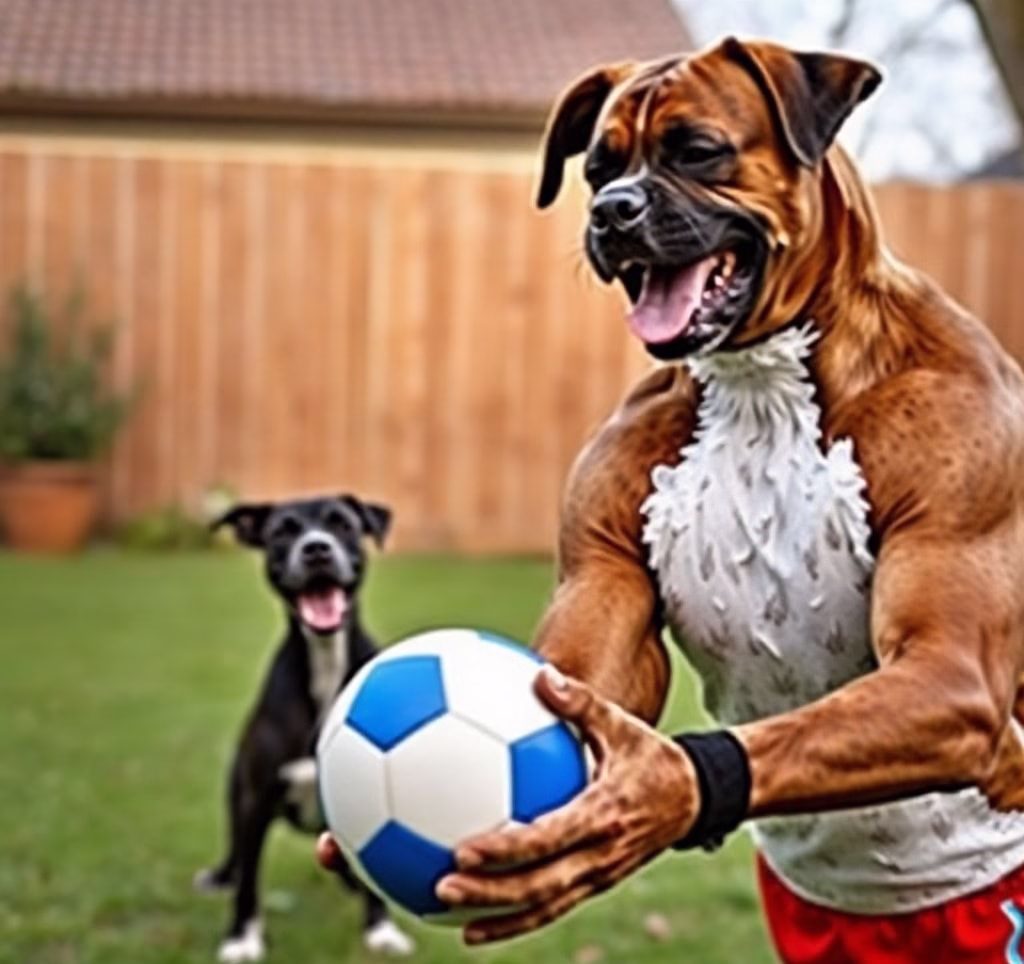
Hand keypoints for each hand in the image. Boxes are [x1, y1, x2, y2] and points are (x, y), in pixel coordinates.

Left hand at [435, 665, 699, 943]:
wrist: (694, 798)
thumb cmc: (649, 755)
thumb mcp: (622, 724)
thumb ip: (581, 703)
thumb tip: (541, 674)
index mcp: (603, 814)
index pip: (549, 838)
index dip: (507, 848)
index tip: (464, 851)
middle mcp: (601, 854)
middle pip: (541, 885)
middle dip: (492, 892)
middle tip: (444, 886)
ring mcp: (600, 875)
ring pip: (546, 906)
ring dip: (501, 918)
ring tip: (456, 922)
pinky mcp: (597, 884)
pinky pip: (554, 907)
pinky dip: (519, 920)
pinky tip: (482, 923)